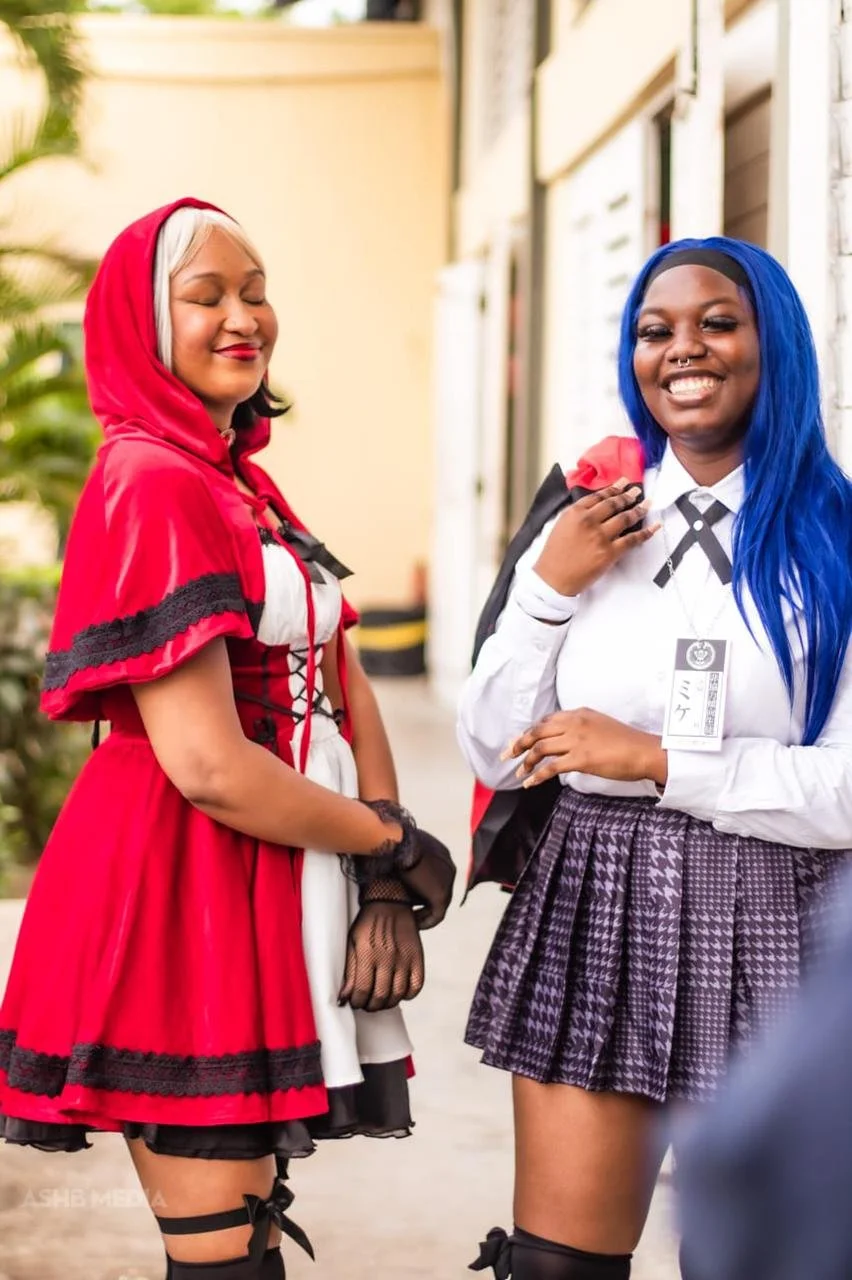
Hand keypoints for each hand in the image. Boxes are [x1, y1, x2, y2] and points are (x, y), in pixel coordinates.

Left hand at [338, 898, 423, 1011]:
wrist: (389, 902)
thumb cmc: (367, 923)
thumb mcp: (352, 943)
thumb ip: (349, 972)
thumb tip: (343, 997)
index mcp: (368, 953)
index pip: (362, 990)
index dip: (357, 1002)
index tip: (355, 1002)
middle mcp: (387, 957)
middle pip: (380, 996)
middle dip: (371, 1005)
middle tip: (367, 1003)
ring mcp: (405, 958)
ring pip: (398, 995)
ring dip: (387, 1003)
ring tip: (381, 1000)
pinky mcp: (418, 957)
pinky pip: (416, 985)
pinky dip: (408, 995)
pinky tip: (399, 992)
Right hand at [397, 829, 456, 929]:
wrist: (397, 844)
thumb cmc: (393, 843)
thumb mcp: (402, 851)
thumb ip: (404, 862)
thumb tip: (389, 869)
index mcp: (441, 853)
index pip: (436, 875)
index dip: (424, 887)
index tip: (411, 895)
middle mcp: (448, 866)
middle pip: (440, 889)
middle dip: (426, 901)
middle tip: (412, 911)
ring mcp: (448, 881)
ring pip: (440, 904)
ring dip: (425, 913)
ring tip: (411, 920)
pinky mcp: (441, 894)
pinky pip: (437, 914)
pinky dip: (426, 921)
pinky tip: (413, 924)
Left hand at [503, 709, 667, 787]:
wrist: (644, 751)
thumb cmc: (626, 742)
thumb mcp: (600, 725)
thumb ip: (580, 728)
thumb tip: (565, 741)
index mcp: (579, 713)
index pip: (546, 720)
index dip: (530, 731)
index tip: (520, 741)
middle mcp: (574, 723)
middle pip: (537, 731)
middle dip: (519, 743)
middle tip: (508, 754)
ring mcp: (576, 740)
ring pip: (540, 748)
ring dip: (526, 761)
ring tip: (520, 772)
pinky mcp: (580, 758)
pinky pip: (550, 767)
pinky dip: (537, 775)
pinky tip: (530, 783)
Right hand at [533, 481, 659, 596]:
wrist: (553, 579)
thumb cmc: (553, 555)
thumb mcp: (560, 526)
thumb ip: (577, 514)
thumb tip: (595, 508)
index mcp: (575, 513)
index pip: (599, 496)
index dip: (614, 488)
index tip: (623, 482)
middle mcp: (589, 521)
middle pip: (614, 504)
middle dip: (628, 496)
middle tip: (637, 492)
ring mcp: (601, 537)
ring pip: (625, 518)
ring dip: (639, 509)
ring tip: (647, 504)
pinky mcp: (610, 553)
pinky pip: (633, 540)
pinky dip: (646, 533)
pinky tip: (654, 527)